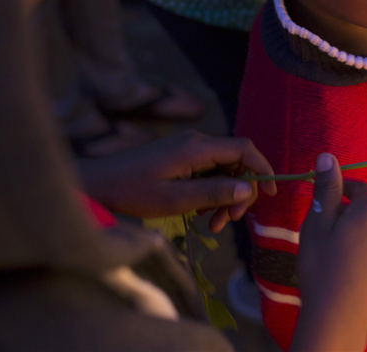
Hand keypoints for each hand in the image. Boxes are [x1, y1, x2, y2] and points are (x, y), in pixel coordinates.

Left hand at [77, 130, 275, 232]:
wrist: (95, 184)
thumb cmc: (131, 192)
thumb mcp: (175, 199)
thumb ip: (214, 192)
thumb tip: (249, 188)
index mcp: (197, 147)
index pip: (244, 149)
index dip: (262, 168)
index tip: (271, 194)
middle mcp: (196, 143)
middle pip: (236, 163)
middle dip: (240, 193)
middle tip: (228, 221)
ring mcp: (187, 149)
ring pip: (222, 171)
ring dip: (224, 197)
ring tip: (211, 223)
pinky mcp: (179, 158)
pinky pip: (207, 173)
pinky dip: (210, 193)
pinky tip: (198, 212)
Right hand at [291, 154, 366, 351]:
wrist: (339, 316)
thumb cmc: (322, 266)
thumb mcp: (317, 223)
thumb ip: (326, 189)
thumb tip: (328, 156)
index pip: (359, 187)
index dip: (342, 187)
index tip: (325, 195)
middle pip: (366, 210)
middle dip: (347, 212)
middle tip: (323, 226)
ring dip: (356, 233)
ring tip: (332, 249)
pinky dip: (362, 251)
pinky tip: (345, 266)